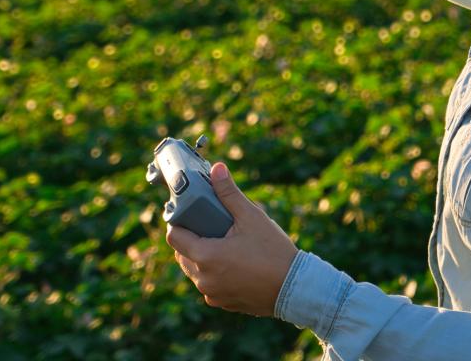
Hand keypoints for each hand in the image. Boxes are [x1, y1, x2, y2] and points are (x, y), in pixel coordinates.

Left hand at [165, 162, 297, 316]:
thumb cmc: (273, 251)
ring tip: (222, 242)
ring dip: (202, 257)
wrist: (295, 288)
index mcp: (205, 256)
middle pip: (182, 254)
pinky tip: (232, 263)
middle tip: (209, 225)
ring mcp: (212, 294)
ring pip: (195, 271)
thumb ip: (229, 193)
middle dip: (192, 238)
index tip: (189, 213)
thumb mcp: (251, 217)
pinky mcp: (223, 303)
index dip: (179, 222)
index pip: (175, 237)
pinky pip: (209, 285)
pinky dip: (215, 273)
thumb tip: (217, 168)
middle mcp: (203, 279)